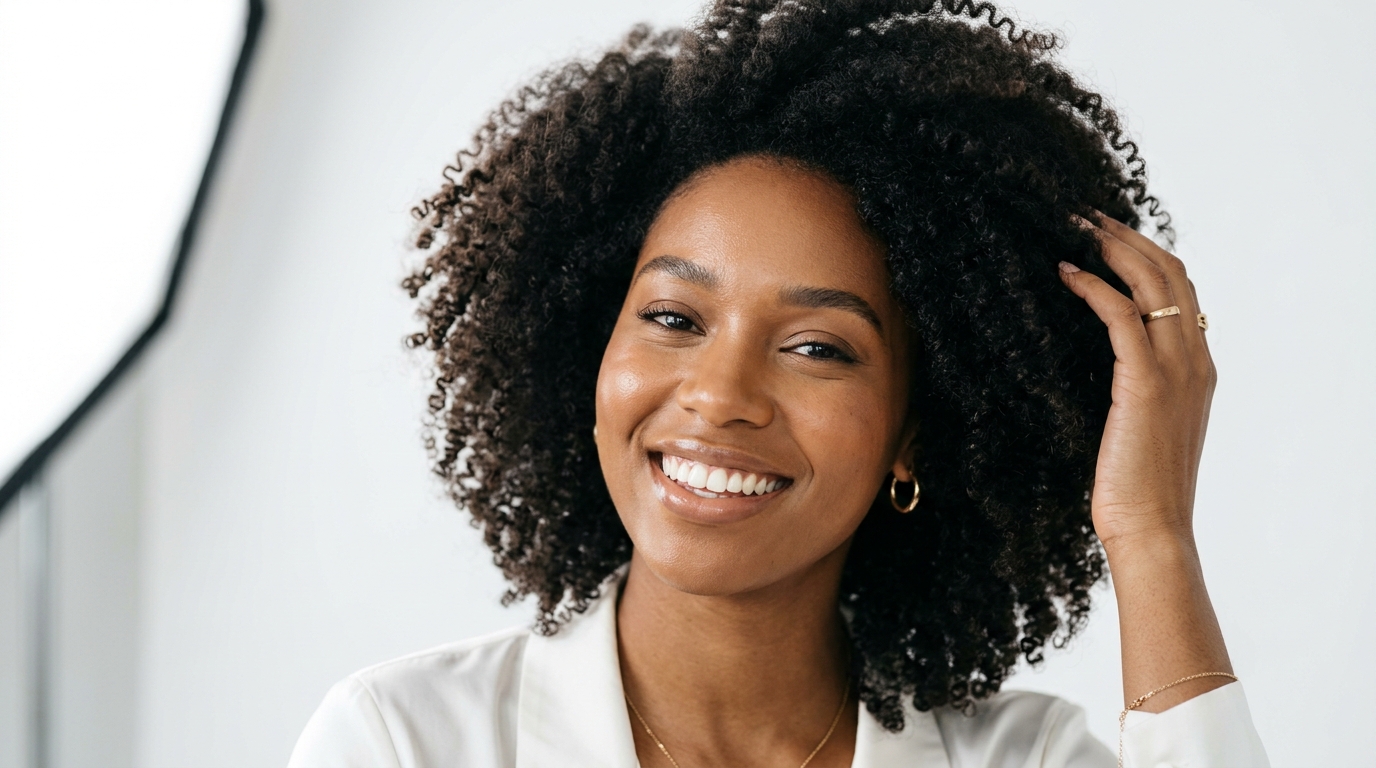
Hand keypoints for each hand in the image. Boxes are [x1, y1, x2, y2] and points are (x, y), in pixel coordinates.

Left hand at [1058, 214, 1215, 550]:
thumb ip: (1132, 387)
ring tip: (1074, 227)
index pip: (1181, 288)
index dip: (1146, 252)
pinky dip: (1094, 286)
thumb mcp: (1139, 425)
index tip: (1107, 232)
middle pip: (1170, 272)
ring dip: (1111, 247)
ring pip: (1152, 283)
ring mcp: (1175, 370)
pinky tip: (1065, 273)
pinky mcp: (1144, 384)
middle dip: (1127, 236)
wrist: (1151, 529)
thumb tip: (1097, 363)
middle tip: (1085, 215)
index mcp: (1197, 367)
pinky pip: (1121, 316)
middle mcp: (1194, 360)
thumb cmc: (1135, 487)